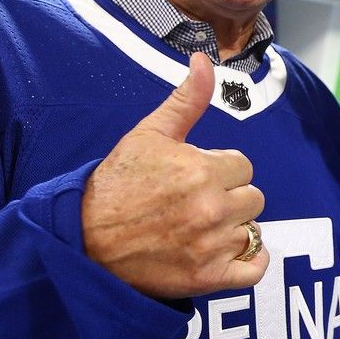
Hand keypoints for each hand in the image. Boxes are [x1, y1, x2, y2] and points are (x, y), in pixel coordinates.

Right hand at [82, 52, 268, 297]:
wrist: (84, 240)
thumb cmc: (116, 184)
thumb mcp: (148, 134)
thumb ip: (186, 100)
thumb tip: (205, 60)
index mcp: (201, 170)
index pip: (242, 166)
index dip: (221, 169)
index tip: (196, 176)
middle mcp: (211, 208)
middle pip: (253, 197)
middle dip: (230, 196)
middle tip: (198, 202)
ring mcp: (211, 246)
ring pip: (252, 229)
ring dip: (234, 227)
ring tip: (202, 227)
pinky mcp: (208, 278)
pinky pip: (255, 268)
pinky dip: (252, 261)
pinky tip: (237, 252)